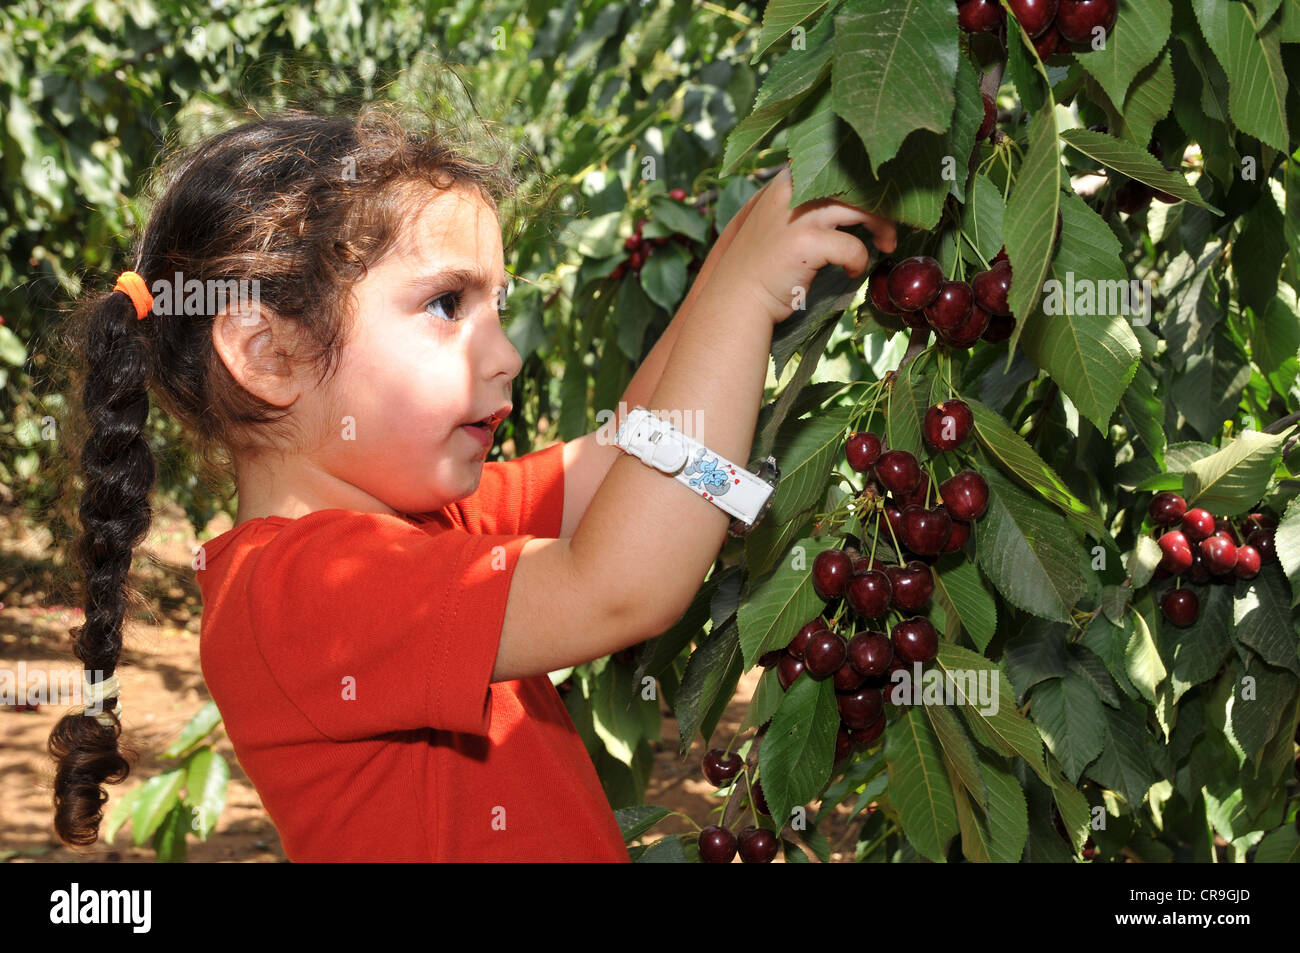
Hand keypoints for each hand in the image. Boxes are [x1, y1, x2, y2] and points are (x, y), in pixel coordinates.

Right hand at [706, 165, 897, 324]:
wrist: (737, 299)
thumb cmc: (760, 266)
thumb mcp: (776, 221)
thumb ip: (801, 201)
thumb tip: (845, 198)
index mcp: (786, 182)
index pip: (836, 164)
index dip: (863, 180)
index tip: (877, 198)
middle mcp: (792, 191)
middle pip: (855, 183)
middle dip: (881, 203)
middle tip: (888, 226)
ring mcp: (798, 216)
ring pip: (861, 209)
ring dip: (882, 226)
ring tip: (885, 244)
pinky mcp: (806, 243)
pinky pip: (853, 246)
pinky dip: (859, 261)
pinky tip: (852, 271)